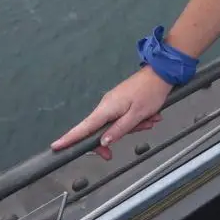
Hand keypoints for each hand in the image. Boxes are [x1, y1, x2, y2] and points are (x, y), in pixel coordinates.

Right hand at [51, 66, 171, 159]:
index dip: (70, 138)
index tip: (56, 146)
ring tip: (151, 119)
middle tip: (142, 130)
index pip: (84, 127)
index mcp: (107, 109)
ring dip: (134, 126)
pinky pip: (125, 117)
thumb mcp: (137, 115)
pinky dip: (137, 119)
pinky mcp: (122, 101)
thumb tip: (102, 143)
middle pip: (103, 130)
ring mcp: (114, 103)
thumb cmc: (150, 93)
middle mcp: (106, 105)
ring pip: (118, 124)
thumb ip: (119, 130)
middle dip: (120, 134)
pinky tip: (151, 116)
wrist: (163, 73)